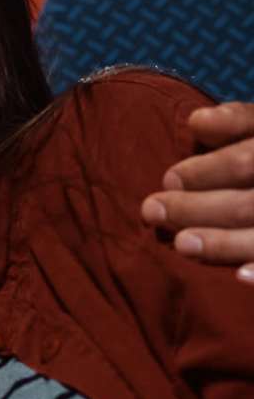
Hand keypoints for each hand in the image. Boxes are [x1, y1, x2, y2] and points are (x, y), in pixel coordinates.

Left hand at [141, 102, 253, 279]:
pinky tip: (240, 277)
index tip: (169, 179)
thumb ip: (235, 121)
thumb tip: (197, 122)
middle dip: (198, 207)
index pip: (247, 161)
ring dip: (222, 242)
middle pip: (248, 203)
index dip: (210, 169)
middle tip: (153, 210)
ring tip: (181, 243)